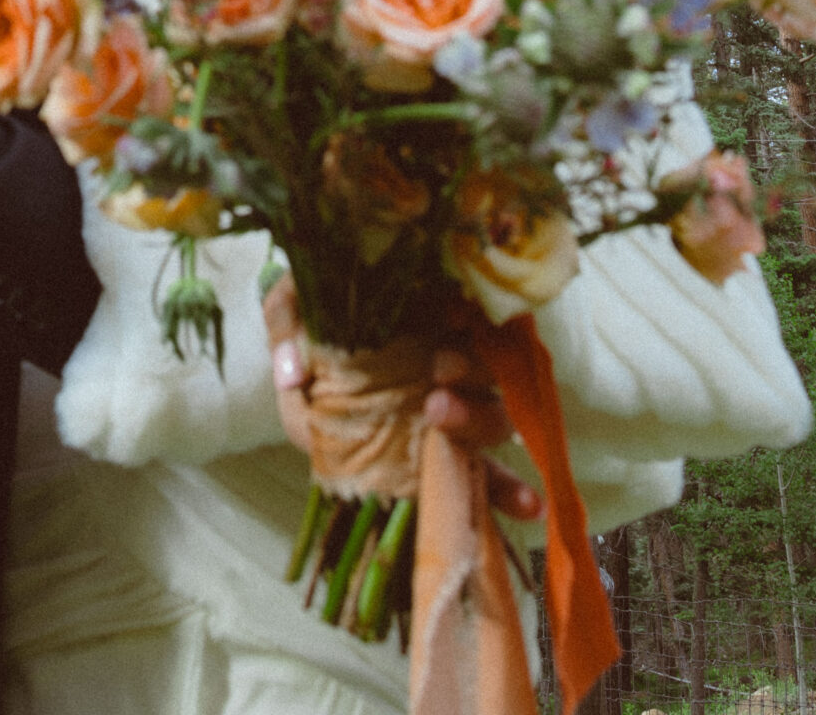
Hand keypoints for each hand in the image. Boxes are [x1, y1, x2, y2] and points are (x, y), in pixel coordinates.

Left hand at [266, 278, 541, 522]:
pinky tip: (528, 505)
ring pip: (493, 411)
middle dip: (471, 373)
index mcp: (418, 316)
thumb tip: (292, 371)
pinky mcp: (447, 454)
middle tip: (437, 383)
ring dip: (481, 420)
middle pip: (485, 364)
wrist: (301, 376)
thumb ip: (287, 319)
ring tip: (443, 420)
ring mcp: (452, 408)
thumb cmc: (305, 333)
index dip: (468, 318)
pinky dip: (512, 489)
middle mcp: (446, 358)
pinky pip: (491, 472)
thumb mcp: (292, 312)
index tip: (445, 332)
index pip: (466, 311)